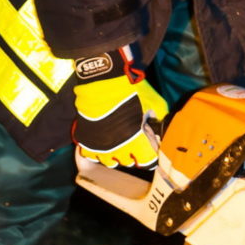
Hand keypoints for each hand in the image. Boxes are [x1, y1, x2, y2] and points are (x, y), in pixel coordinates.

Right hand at [73, 47, 167, 168]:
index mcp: (138, 143)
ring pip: (109, 162)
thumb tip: (158, 124)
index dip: (149, 158)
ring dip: (114, 156)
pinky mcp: (86, 141)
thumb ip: (158, 117)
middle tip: (132, 145)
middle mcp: (120, 149)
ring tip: (116, 146)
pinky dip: (95, 152)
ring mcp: (101, 147)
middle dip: (131, 155)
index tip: (148, 153)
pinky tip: (100, 144)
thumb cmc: (130, 92)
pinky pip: (90, 155)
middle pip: (127, 162)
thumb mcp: (154, 103)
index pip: (147, 162)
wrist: (102, 82)